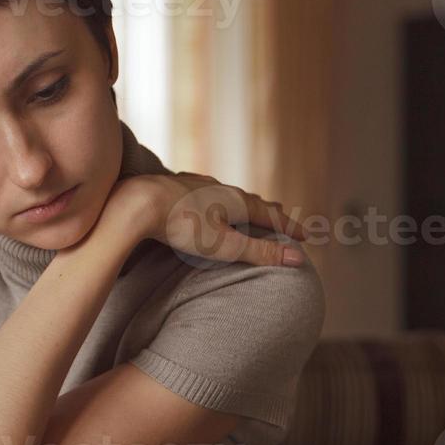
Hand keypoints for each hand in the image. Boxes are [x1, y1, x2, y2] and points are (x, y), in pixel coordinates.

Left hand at [110, 172, 307, 266]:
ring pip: (227, 194)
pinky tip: (206, 193)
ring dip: (242, 202)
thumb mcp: (225, 245)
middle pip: (252, 201)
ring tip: (249, 206)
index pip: (272, 215)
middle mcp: (220, 188)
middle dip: (269, 211)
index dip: (290, 227)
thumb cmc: (181, 226)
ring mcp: (197, 184)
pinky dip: (216, 197)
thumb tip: (298, 259)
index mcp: (237, 201)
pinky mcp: (176, 186)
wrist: (138, 202)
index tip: (307, 236)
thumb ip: (260, 252)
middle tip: (283, 216)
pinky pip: (204, 190)